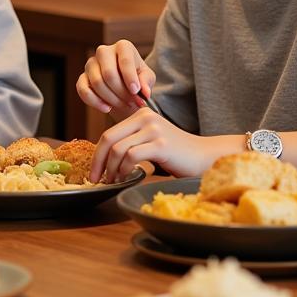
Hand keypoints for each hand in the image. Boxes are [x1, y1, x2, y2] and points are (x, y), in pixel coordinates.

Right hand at [77, 40, 155, 113]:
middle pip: (109, 73)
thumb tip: (144, 92)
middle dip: (121, 92)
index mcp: (123, 47)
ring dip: (112, 99)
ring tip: (124, 105)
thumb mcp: (147, 78)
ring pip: (97, 83)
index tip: (136, 91)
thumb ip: (146, 82)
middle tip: (132, 102)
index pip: (125, 60)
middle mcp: (104, 52)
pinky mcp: (82, 77)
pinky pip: (83, 90)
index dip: (130, 77)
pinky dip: (95, 102)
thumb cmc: (138, 79)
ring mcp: (91, 64)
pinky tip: (107, 108)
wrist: (125, 87)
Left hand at [89, 107, 219, 181]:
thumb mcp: (151, 140)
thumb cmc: (176, 153)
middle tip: (96, 179)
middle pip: (108, 139)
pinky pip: (132, 156)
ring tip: (113, 181)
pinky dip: (125, 170)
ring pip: (118, 149)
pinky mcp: (160, 144)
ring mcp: (153, 130)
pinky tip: (127, 178)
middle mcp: (145, 117)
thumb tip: (104, 159)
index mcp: (140, 114)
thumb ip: (132, 141)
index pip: (109, 133)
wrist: (204, 156)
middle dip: (98, 162)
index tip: (93, 171)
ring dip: (112, 170)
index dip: (97, 154)